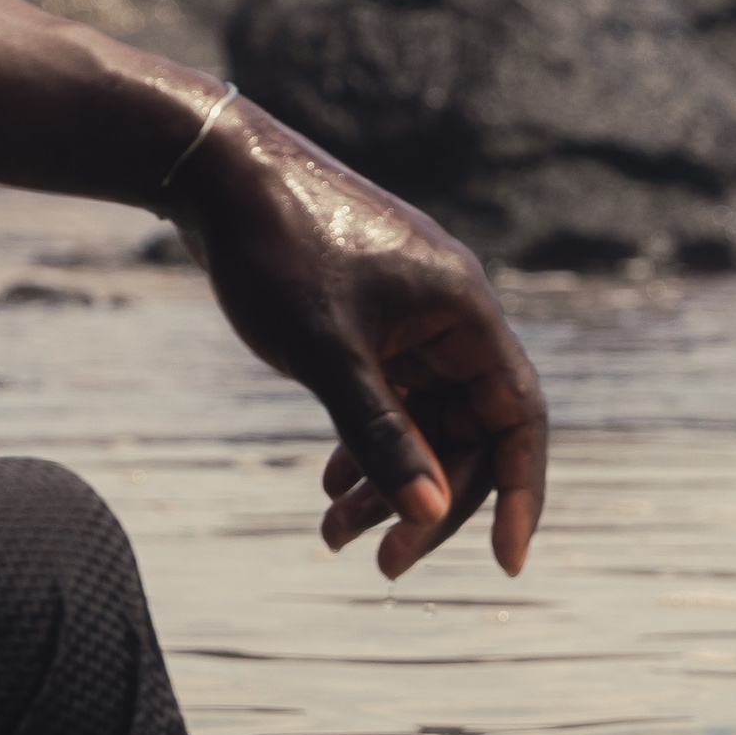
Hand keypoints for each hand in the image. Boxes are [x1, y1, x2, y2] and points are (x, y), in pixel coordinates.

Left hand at [165, 101, 547, 578]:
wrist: (216, 169)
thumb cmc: (275, 249)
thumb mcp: (328, 355)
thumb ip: (382, 438)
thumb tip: (431, 515)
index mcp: (465, 312)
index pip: (519, 418)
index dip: (519, 493)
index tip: (507, 562)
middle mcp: (452, 316)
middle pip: (467, 433)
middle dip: (427, 503)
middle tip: (381, 565)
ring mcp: (413, 318)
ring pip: (422, 422)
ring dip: (386, 482)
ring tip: (333, 536)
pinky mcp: (374, 319)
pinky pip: (390, 399)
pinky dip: (364, 445)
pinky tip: (328, 485)